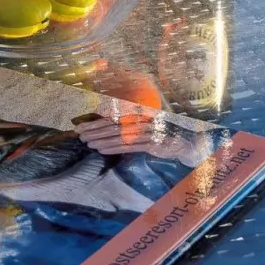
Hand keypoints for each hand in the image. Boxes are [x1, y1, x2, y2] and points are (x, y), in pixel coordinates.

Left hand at [73, 110, 209, 164]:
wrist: (185, 142)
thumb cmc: (162, 135)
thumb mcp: (144, 127)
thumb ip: (129, 125)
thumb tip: (108, 125)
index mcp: (137, 114)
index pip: (112, 118)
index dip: (95, 122)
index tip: (80, 127)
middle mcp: (140, 120)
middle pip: (112, 125)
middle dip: (94, 130)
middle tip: (79, 135)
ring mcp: (145, 131)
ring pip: (118, 135)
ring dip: (101, 139)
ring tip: (87, 143)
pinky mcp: (151, 143)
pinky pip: (128, 145)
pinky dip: (113, 147)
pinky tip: (102, 150)